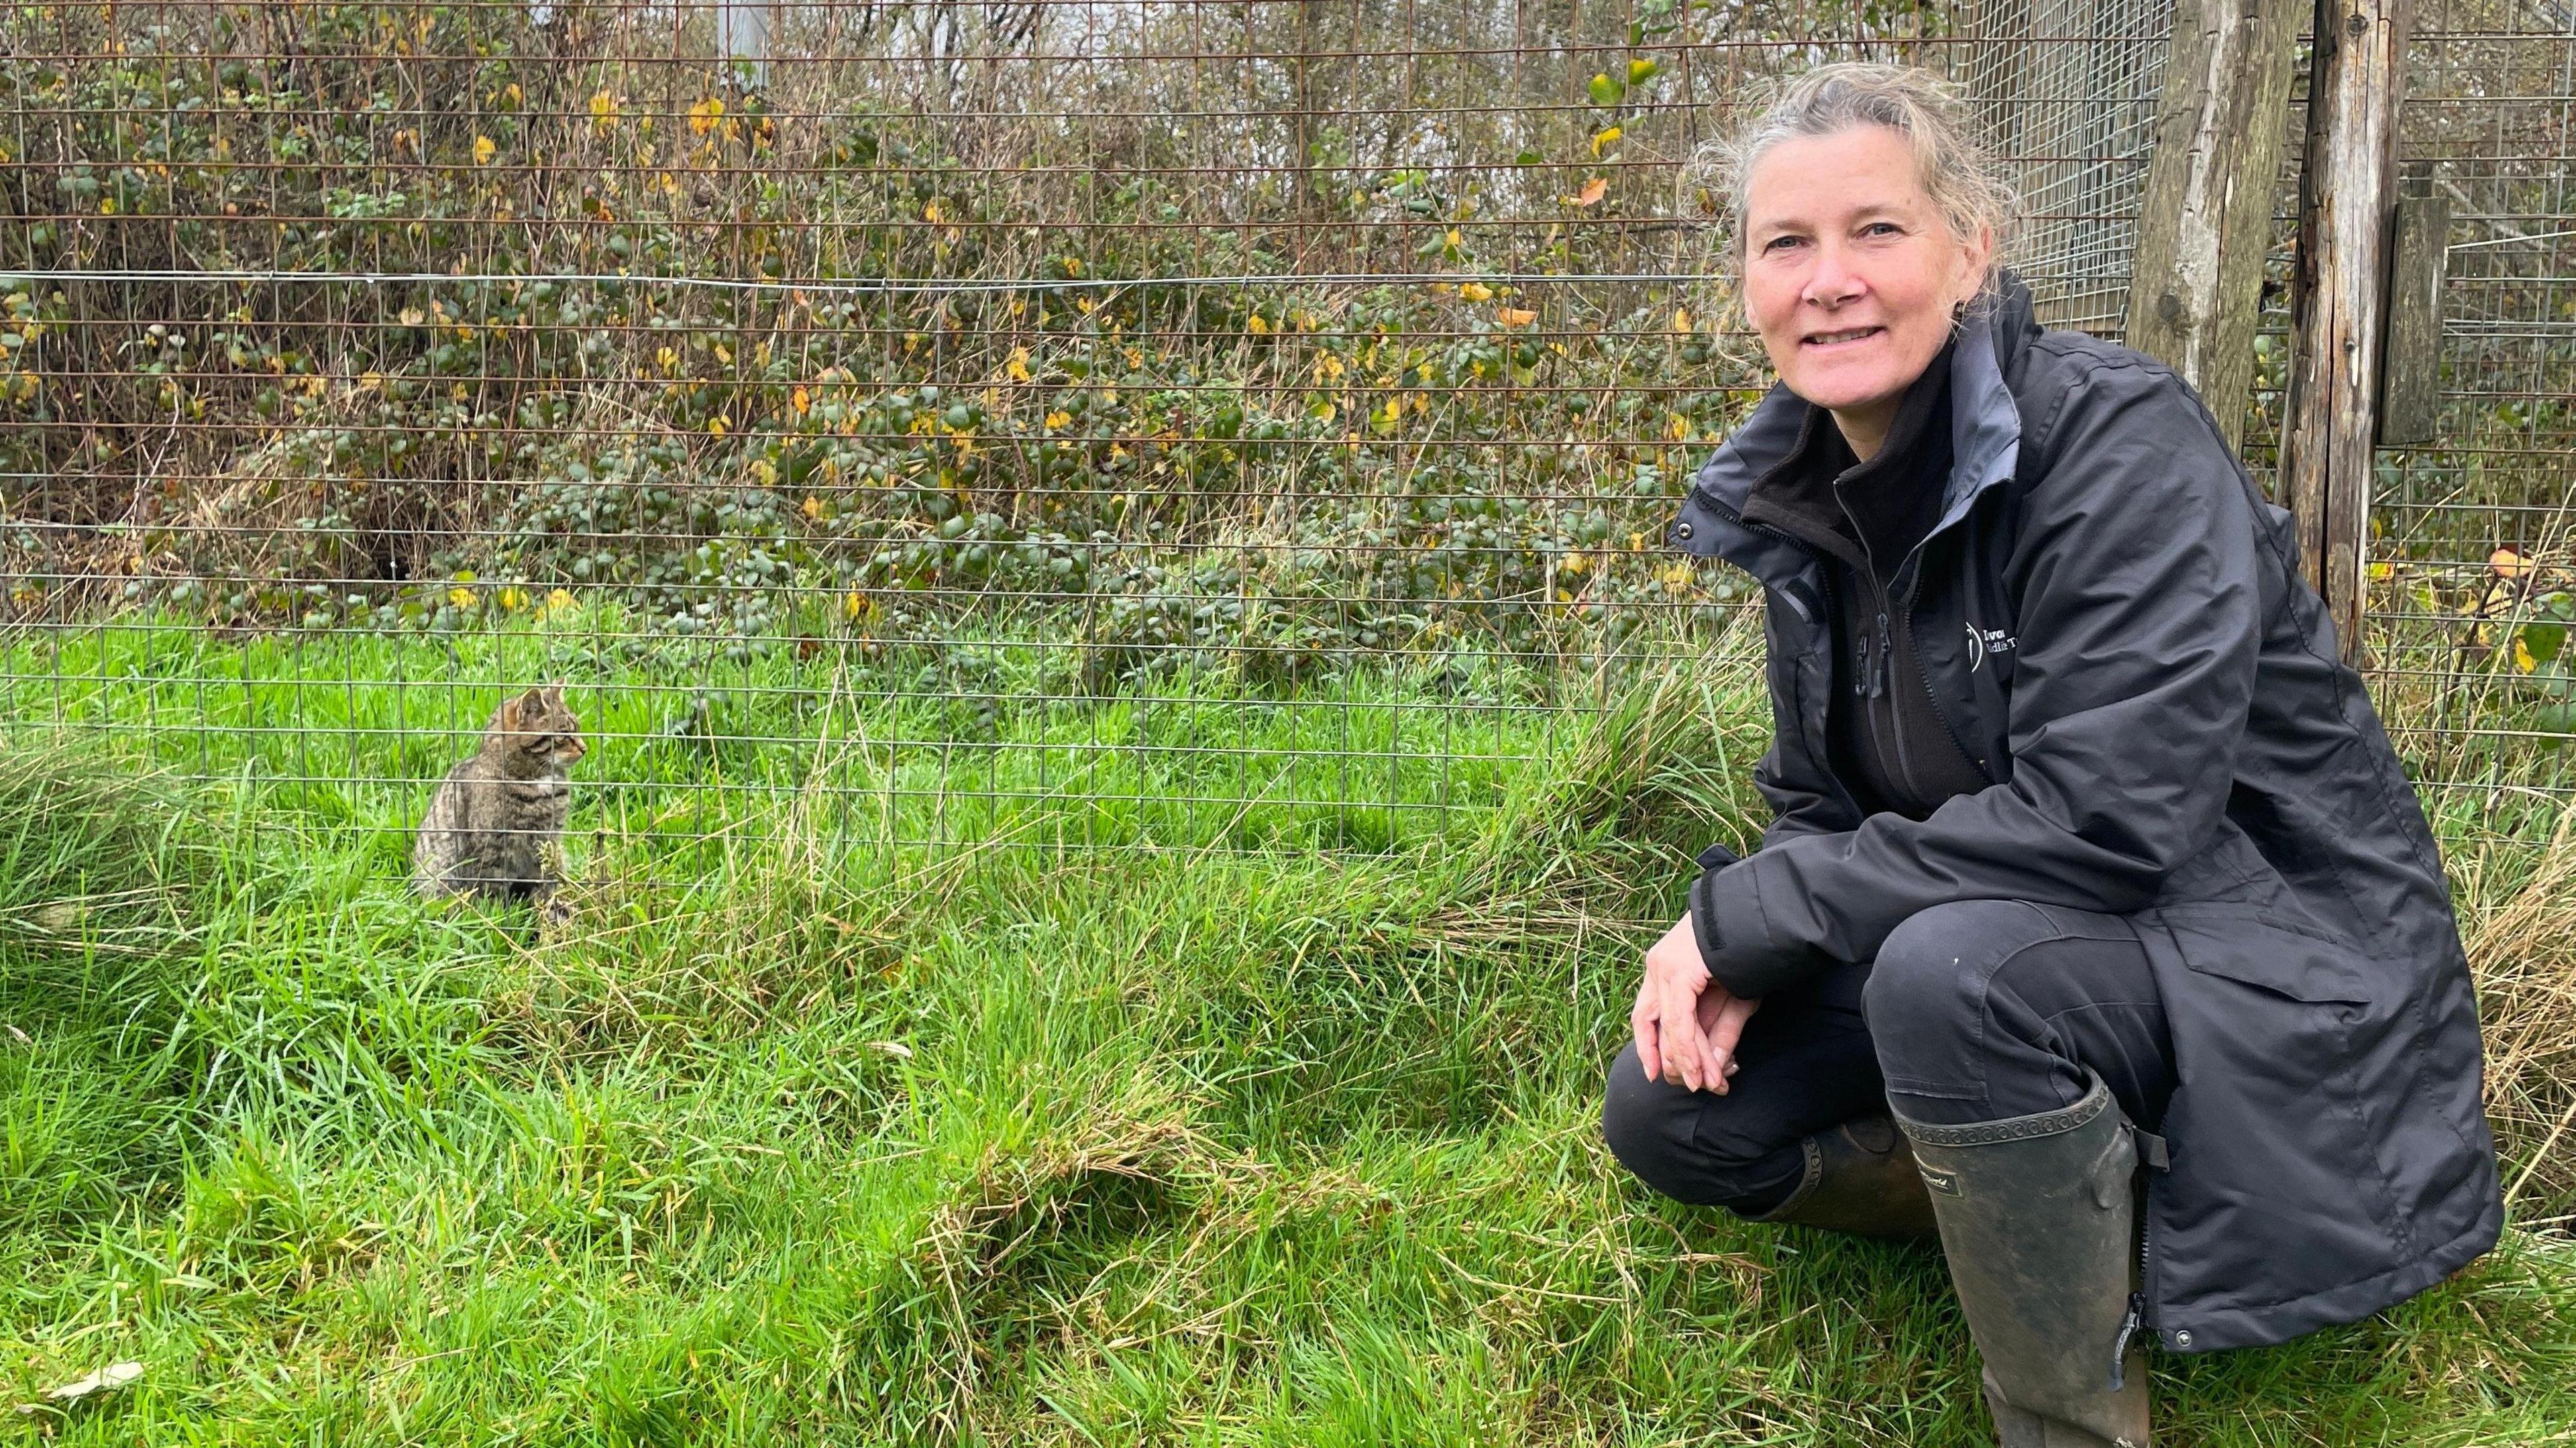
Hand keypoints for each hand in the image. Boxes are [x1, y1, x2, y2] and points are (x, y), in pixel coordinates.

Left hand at [1631, 915, 1761, 1093]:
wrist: (1763, 917)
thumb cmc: (1750, 955)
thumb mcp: (1734, 1000)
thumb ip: (1719, 1034)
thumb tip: (1711, 1072)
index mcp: (1663, 967)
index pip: (1644, 1014)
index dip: (1648, 1046)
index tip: (1656, 1074)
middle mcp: (1657, 966)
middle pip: (1648, 1023)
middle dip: (1671, 1060)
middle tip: (1693, 1085)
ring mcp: (1665, 967)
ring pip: (1668, 1027)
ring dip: (1689, 1061)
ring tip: (1706, 1084)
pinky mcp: (1679, 972)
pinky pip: (1679, 1022)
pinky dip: (1691, 1049)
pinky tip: (1701, 1069)